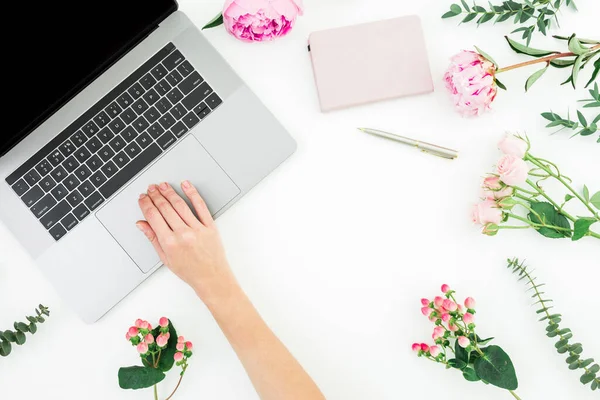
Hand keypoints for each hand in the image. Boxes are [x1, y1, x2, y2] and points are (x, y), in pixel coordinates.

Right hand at [136, 181, 235, 301]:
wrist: (212, 277)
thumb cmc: (190, 271)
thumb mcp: (165, 258)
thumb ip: (153, 239)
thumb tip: (142, 224)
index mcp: (169, 243)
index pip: (153, 217)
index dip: (146, 204)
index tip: (143, 198)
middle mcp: (183, 234)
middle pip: (165, 208)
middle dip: (156, 196)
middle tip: (151, 188)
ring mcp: (197, 229)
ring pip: (180, 205)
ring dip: (169, 192)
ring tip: (163, 185)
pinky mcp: (210, 226)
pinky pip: (200, 206)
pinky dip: (192, 194)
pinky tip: (186, 185)